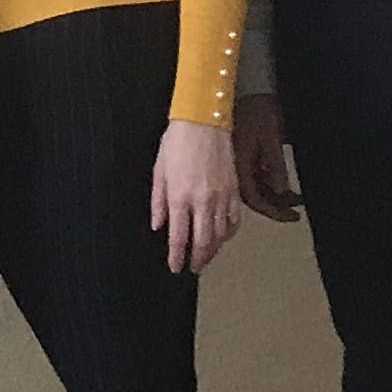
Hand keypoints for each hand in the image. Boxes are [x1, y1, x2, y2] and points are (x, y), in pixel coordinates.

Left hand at [151, 117, 238, 273]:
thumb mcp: (159, 172)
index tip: (175, 266)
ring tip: (207, 257)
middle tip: (194, 268)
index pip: (178, 237)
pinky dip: (229, 233)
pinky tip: (223, 237)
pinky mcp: (234, 190)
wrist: (204, 122)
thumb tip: (158, 225)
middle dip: (198, 260)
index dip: (176, 257)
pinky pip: (234, 220)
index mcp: (180, 198)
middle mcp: (202, 201)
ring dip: (214, 250)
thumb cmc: (178, 142)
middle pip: (203, 242)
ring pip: (220, 235)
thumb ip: (158, 202)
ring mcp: (221, 197)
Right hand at [232, 95, 302, 223]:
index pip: (255, 198)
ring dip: (274, 195)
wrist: (243, 88)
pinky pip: (254, 177)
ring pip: (255, 188)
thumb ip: (276, 165)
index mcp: (239, 165)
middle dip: (276, 206)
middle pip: (254, 197)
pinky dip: (269, 183)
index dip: (274, 210)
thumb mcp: (272, 137)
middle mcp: (234, 169)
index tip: (292, 216)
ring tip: (296, 198)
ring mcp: (236, 163)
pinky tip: (282, 185)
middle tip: (295, 212)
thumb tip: (282, 191)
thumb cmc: (257, 109)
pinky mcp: (240, 156)